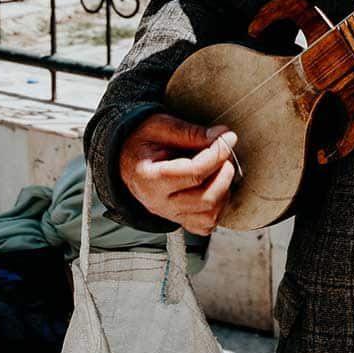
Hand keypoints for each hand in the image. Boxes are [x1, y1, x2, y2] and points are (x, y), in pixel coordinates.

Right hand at [119, 112, 237, 233]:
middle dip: (223, 174)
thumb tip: (220, 136)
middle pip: (205, 199)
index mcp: (150, 177)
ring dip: (224, 192)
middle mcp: (158, 202)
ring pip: (209, 216)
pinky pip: (205, 226)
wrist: (125, 159)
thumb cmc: (141, 141)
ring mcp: (168, 214)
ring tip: (219, 170)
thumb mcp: (160, 126)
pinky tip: (215, 187)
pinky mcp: (177, 220)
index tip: (228, 138)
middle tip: (224, 154)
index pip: (194, 173)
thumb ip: (189, 132)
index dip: (217, 154)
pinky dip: (218, 209)